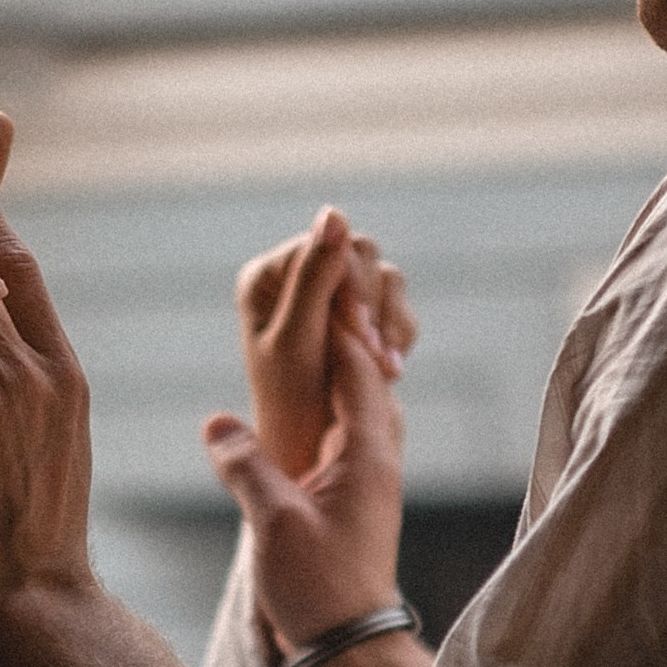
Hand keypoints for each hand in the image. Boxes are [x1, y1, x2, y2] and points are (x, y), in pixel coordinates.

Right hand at [206, 296, 407, 660]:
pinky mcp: (361, 495)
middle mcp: (379, 455)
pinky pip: (359, 427)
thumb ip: (246, 465)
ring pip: (370, 398)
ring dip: (351, 358)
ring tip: (330, 321)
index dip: (340, 316)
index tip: (326, 271)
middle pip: (372, 371)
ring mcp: (373, 475)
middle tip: (332, 279)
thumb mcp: (274, 524)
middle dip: (352, 325)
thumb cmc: (319, 588)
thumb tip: (216, 420)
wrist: (352, 644)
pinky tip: (326, 392)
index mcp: (366, 453)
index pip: (357, 364)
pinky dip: (344, 396)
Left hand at [235, 207, 415, 479]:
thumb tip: (333, 212)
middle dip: (372, 304)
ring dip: (391, 321)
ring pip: (385, 276)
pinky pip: (398, 304)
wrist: (308, 454)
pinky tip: (389, 370)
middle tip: (375, 355)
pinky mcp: (359, 315)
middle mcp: (296, 277)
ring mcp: (331, 294)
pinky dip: (400, 334)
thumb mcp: (299, 337)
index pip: (323, 245)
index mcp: (266, 277)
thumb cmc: (291, 403)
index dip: (348, 284)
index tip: (358, 332)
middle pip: (359, 252)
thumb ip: (315, 274)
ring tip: (386, 368)